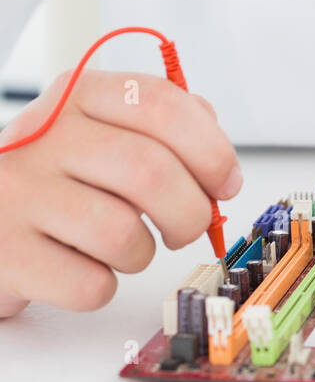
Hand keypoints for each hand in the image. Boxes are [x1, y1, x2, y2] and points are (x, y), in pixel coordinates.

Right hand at [0, 69, 241, 317]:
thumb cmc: (53, 177)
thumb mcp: (98, 131)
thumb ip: (161, 131)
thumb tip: (219, 165)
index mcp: (77, 95)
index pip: (160, 103)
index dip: (209, 147)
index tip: (225, 181)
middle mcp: (45, 136)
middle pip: (150, 170)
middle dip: (190, 210)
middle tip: (189, 227)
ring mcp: (19, 194)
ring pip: (121, 232)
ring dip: (142, 252)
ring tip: (124, 247)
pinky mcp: (6, 253)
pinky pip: (88, 284)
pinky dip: (101, 286)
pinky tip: (82, 268)